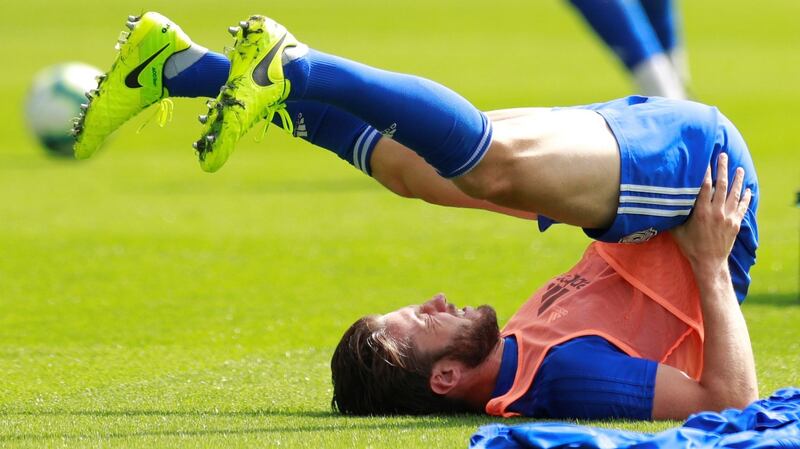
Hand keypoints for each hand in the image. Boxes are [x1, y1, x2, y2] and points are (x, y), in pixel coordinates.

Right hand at [671, 153, 751, 269]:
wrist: (709, 262)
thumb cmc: (690, 246)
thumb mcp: (678, 230)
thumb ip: (675, 216)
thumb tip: (663, 205)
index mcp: (701, 212)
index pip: (704, 187)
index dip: (705, 172)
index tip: (705, 160)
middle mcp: (716, 212)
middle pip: (721, 185)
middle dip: (722, 169)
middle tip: (722, 156)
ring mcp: (728, 217)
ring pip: (734, 194)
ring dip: (737, 180)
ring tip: (739, 168)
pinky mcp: (735, 224)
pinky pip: (742, 207)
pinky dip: (745, 197)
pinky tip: (747, 190)